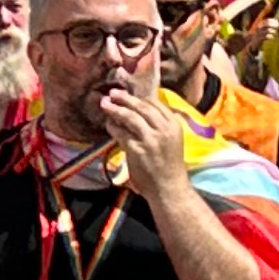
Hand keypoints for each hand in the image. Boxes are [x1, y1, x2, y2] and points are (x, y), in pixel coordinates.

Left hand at [96, 79, 186, 199]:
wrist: (169, 188)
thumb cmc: (168, 164)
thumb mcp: (170, 140)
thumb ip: (158, 125)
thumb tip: (138, 110)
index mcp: (174, 125)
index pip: (156, 103)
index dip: (139, 96)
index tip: (128, 91)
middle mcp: (164, 130)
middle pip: (142, 107)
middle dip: (126, 98)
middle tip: (112, 93)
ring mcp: (151, 140)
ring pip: (131, 117)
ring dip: (116, 109)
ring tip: (105, 104)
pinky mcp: (138, 150)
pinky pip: (121, 133)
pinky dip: (113, 127)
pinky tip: (108, 124)